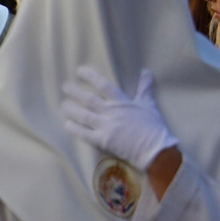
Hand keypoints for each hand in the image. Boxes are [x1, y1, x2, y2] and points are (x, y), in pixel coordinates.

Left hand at [60, 66, 176, 170]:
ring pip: (84, 115)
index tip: (79, 71)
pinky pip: (84, 134)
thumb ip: (145, 88)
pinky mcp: (103, 141)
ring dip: (72, 110)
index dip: (91, 77)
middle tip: (64, 87)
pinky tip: (67, 124)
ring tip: (63, 105)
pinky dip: (75, 129)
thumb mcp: (149, 104)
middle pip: (89, 100)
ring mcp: (106, 126)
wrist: (156, 150)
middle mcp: (111, 112)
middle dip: (75, 92)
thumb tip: (146, 71)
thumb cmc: (154, 127)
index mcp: (122, 102)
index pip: (104, 86)